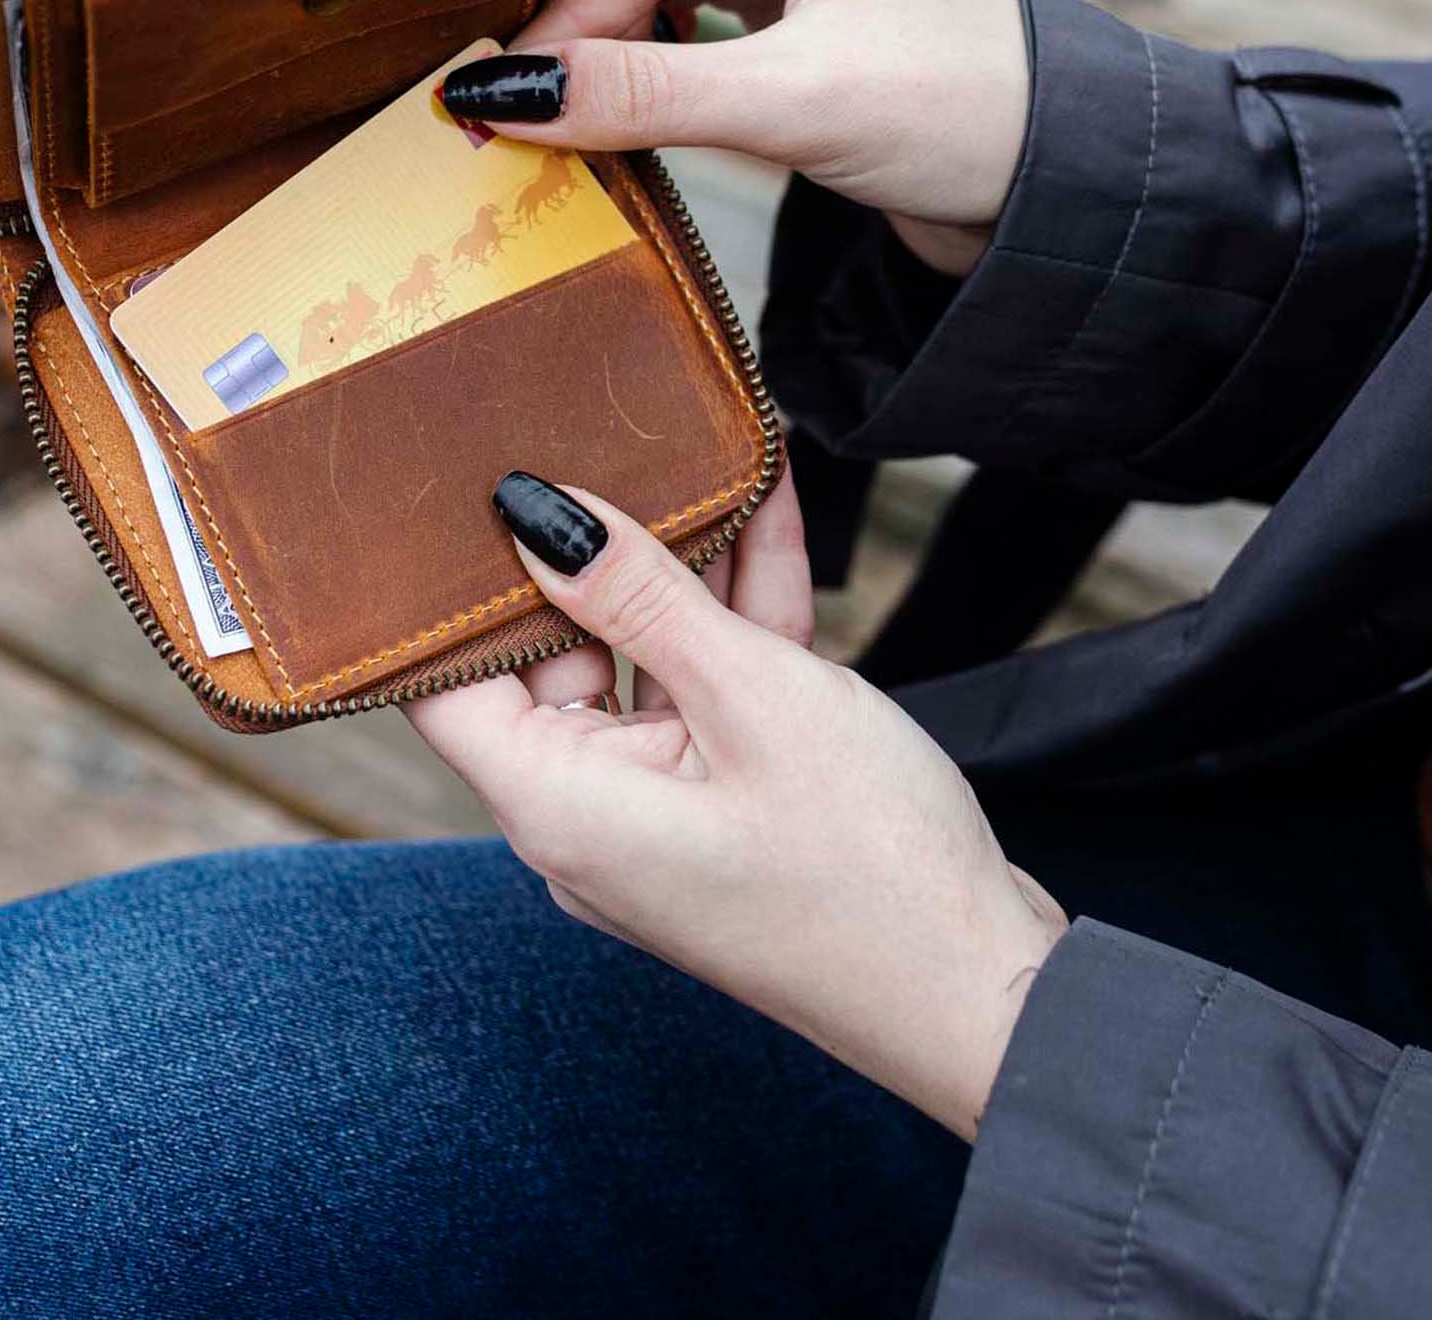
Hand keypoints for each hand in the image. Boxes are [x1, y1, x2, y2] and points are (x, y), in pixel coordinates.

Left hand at [401, 466, 1066, 1140]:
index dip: (450, 588)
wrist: (985, 994)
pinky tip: (765, 512)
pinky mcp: (727, 804)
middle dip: (590, 551)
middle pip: (553, 657)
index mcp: (559, 806)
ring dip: (681, 567)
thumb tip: (539, 514)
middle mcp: (592, 814)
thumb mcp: (752, 697)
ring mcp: (663, 810)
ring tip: (700, 446)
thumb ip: (641, 595)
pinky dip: (734, 616)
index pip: (446, 684)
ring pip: (644, 661)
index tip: (472, 489)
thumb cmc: (868, 867)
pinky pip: (707, 692)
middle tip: (609, 438)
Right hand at [438, 0, 1031, 277]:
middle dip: (570, 9)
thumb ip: (647, 97)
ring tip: (540, 98)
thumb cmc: (966, 116)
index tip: (483, 91)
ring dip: (601, 32)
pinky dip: (641, 51)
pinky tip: (606, 96)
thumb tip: (499, 100)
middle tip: (490, 87)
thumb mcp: (798, 104)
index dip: (563, 17)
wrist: (1061, 183)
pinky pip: (683, 5)